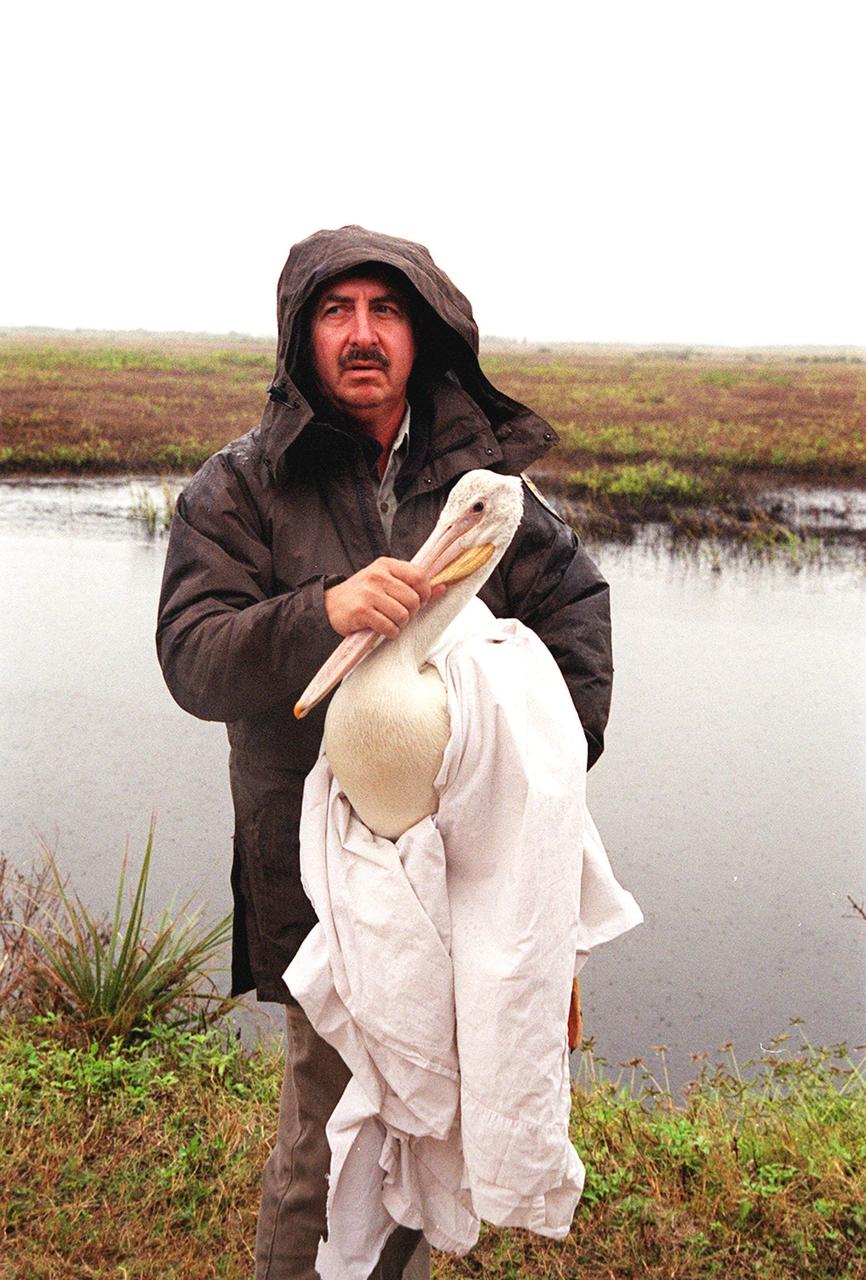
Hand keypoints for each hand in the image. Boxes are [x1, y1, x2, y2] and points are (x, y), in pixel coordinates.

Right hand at [324, 558, 443, 638]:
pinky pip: (389, 627)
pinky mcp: (362, 611)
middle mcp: (377, 576)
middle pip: (413, 599)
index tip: (419, 602)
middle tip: (401, 615)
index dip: (425, 592)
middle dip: (411, 613)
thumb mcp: (386, 582)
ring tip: (390, 622)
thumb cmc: (362, 594)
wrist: (329, 605)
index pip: (419, 575)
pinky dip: (390, 632)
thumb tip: (442, 588)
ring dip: (400, 624)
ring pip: (403, 615)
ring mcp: (369, 593)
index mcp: (386, 565)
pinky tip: (383, 629)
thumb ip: (413, 585)